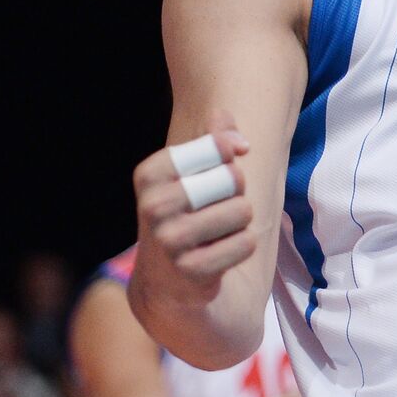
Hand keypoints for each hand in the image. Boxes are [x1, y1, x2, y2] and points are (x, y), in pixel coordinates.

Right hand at [129, 114, 254, 308]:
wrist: (167, 281)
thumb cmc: (188, 213)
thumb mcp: (192, 173)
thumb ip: (212, 139)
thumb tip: (223, 115)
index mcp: (150, 174)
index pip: (215, 147)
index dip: (229, 154)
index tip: (225, 162)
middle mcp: (153, 206)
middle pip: (234, 178)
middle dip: (237, 191)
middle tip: (215, 208)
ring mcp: (169, 240)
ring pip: (244, 210)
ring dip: (240, 222)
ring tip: (216, 232)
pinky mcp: (191, 270)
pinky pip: (246, 243)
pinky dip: (242, 247)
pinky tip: (219, 254)